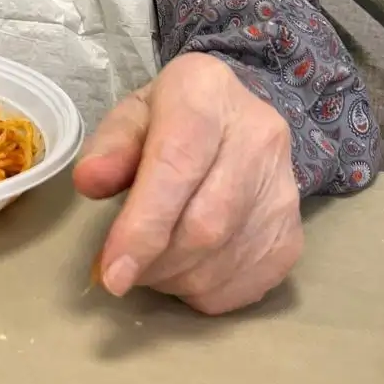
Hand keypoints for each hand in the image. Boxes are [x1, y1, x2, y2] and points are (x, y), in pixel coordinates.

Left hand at [73, 53, 301, 314]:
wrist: (236, 116)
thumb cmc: (173, 116)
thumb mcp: (133, 114)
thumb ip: (110, 145)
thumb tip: (89, 181)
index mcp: (207, 93)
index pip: (177, 166)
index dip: (143, 226)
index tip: (112, 272)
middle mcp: (259, 136)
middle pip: (205, 223)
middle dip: (153, 261)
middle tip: (119, 271)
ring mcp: (284, 188)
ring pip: (224, 259)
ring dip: (174, 279)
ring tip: (147, 265)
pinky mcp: (294, 233)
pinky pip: (248, 284)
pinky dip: (205, 290)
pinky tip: (183, 270)